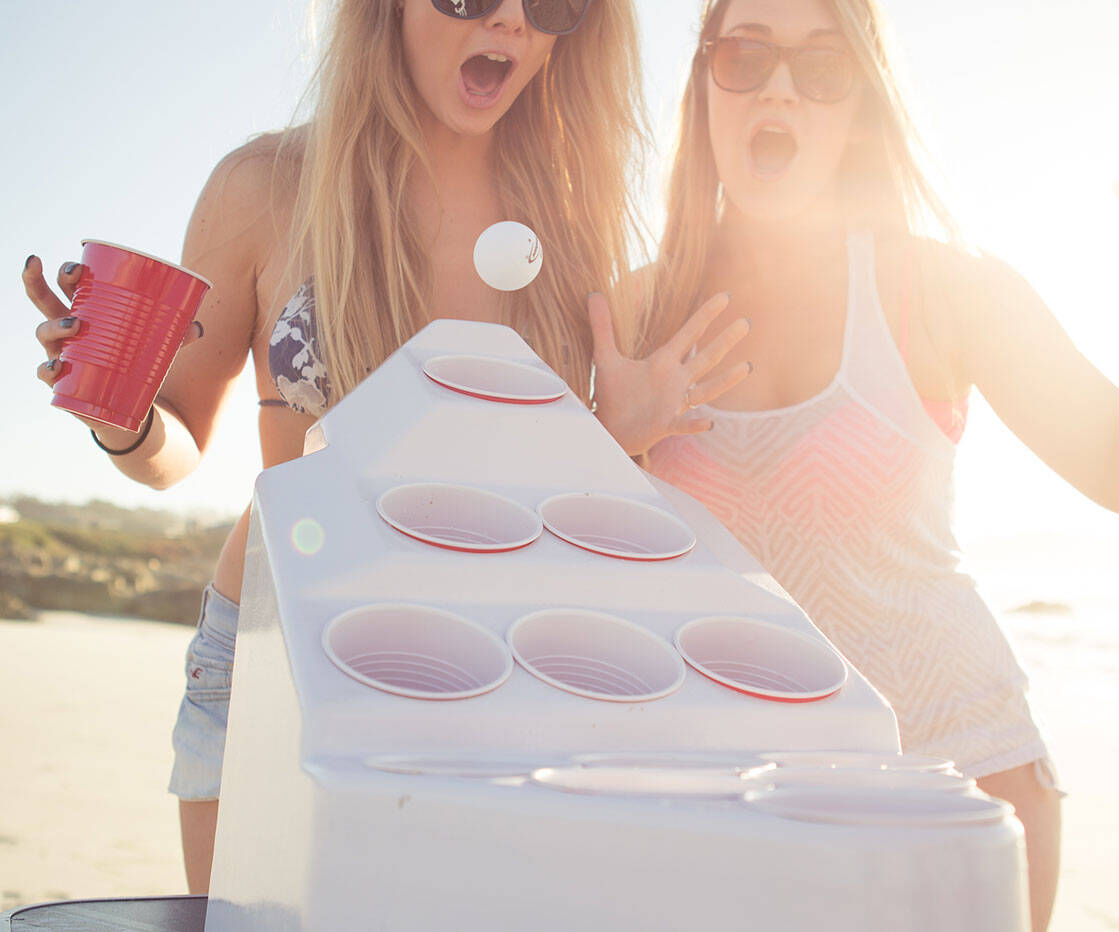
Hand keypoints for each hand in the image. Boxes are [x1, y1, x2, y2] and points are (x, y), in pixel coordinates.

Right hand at [23, 254, 202, 434]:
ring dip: (55, 325)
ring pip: (44, 333)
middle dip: (40, 280)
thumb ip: (176, 336)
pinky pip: (45, 373)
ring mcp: (59, 352)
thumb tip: (198, 327)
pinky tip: (57, 367)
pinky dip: (48, 369)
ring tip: (76, 325)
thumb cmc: (133, 363)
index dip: (67, 272)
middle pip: (43, 299)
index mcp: (85, 312)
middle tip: (70, 274)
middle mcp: (65, 329)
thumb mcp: (156, 347)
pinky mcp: (60, 380)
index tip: (79, 266)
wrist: (123, 405)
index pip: (68, 285)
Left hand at [588, 291, 750, 455]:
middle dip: (725, 340)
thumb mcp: (604, 358)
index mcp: (663, 363)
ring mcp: (673, 404)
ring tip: (746, 367)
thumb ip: (601, 327)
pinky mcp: (664, 425)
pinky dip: (695, 424)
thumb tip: (593, 294)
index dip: (706, 315)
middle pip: (706, 358)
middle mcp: (675, 381)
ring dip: (725, 381)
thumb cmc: (612, 395)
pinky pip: (683, 425)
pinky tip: (709, 422)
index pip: (689, 334)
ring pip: (705, 391)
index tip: (725, 297)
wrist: (607, 429)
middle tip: (746, 322)